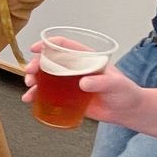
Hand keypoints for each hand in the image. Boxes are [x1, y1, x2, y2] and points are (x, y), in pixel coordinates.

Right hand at [21, 44, 141, 124]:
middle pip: (49, 61)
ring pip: (46, 77)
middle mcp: (75, 68)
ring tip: (29, 88)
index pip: (64, 46)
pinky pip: (48, 94)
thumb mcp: (115, 84)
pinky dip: (37, 95)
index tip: (35, 48)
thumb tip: (83, 83)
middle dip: (36, 64)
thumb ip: (101, 82)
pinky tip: (30, 99)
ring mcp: (69, 82)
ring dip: (33, 80)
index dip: (47, 44)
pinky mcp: (68, 97)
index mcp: (86, 58)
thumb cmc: (125, 92)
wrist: (127, 111)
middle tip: (29, 73)